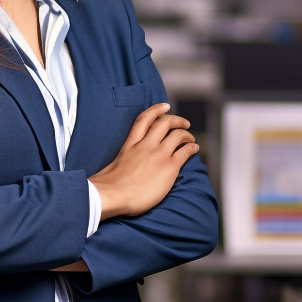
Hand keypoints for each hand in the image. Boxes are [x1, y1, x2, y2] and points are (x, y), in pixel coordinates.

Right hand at [89, 103, 198, 219]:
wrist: (112, 195)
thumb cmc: (108, 186)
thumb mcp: (111, 166)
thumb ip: (120, 162)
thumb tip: (118, 169)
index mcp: (130, 144)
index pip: (144, 119)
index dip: (156, 110)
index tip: (165, 106)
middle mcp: (145, 145)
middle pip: (165, 123)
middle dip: (177, 120)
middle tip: (184, 123)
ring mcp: (158, 155)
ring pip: (178, 135)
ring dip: (187, 134)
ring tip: (191, 139)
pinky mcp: (169, 167)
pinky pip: (185, 151)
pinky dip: (192, 147)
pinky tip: (194, 149)